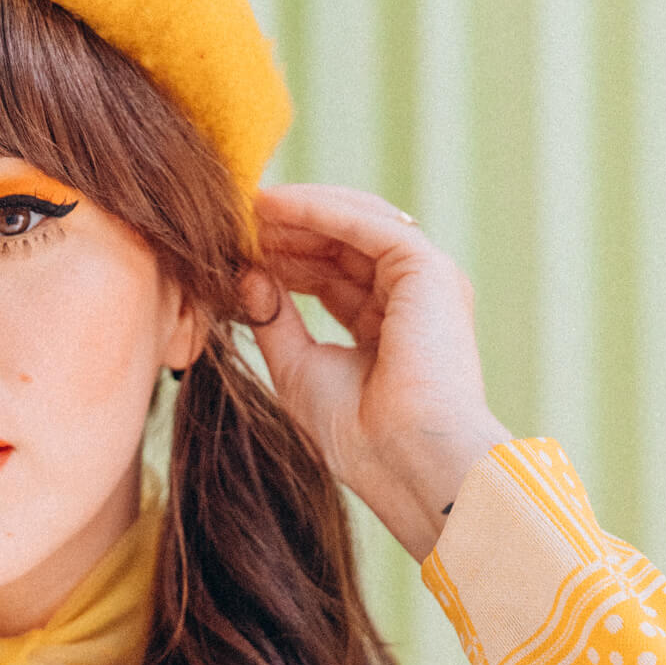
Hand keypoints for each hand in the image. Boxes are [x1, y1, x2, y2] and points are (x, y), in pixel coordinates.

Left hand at [241, 185, 514, 563]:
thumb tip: (246, 273)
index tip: (239, 247)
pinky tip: (275, 206)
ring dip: (301, 213)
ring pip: (358, 225)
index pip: (335, 276)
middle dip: (291, 229)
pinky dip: (320, 211)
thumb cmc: (355, 433)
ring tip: (249, 205)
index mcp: (390, 328)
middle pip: (345, 245)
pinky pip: (367, 224)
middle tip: (237, 216)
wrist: (401, 458)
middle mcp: (413, 300)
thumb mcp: (298, 368)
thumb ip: (274, 319)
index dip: (287, 258)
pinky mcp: (428, 270)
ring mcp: (426, 282)